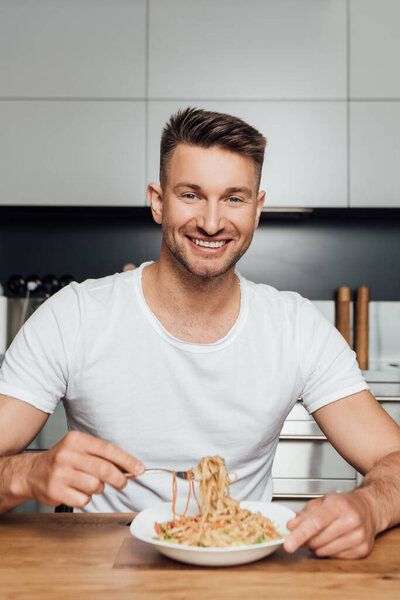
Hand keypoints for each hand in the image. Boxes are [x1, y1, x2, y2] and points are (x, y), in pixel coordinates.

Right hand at [26, 431, 144, 508]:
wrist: (32, 472)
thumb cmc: (63, 461)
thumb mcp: (80, 449)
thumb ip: (103, 456)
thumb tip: (130, 467)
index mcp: (76, 440)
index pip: (108, 449)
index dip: (127, 460)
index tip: (139, 469)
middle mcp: (67, 455)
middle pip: (104, 469)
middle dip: (119, 479)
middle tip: (123, 483)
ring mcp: (60, 473)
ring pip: (95, 486)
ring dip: (98, 489)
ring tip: (90, 485)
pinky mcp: (55, 491)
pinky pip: (83, 499)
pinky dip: (85, 498)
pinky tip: (77, 492)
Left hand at [283, 490, 377, 558]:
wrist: (368, 509)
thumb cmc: (343, 504)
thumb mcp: (322, 501)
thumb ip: (304, 514)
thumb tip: (291, 526)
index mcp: (339, 505)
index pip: (315, 523)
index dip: (299, 535)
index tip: (288, 545)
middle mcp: (351, 521)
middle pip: (318, 540)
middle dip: (305, 540)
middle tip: (305, 533)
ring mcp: (358, 537)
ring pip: (324, 551)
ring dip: (316, 546)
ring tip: (322, 534)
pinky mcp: (362, 550)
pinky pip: (334, 557)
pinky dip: (328, 550)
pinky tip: (334, 540)